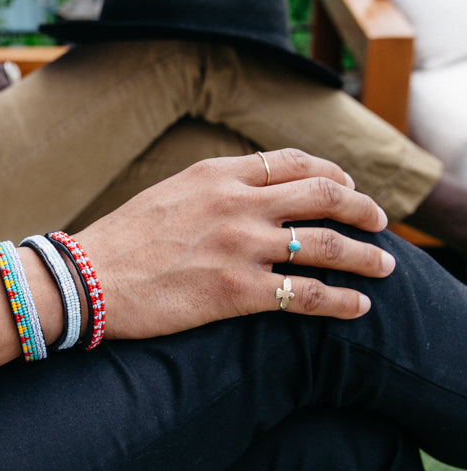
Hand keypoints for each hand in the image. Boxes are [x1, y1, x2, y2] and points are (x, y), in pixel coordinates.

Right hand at [76, 148, 394, 339]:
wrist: (85, 279)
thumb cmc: (121, 240)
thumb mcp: (169, 193)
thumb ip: (213, 190)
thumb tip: (248, 196)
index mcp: (218, 174)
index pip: (294, 163)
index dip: (333, 173)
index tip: (347, 188)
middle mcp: (237, 203)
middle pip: (326, 195)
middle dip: (364, 209)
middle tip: (381, 224)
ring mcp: (240, 246)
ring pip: (328, 245)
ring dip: (367, 257)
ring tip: (385, 268)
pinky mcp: (236, 292)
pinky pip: (308, 294)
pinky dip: (342, 301)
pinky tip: (357, 308)